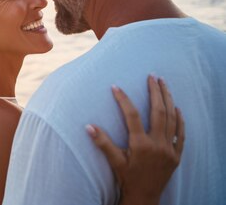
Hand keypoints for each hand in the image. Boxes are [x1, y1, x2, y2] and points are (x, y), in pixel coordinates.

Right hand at [87, 76, 184, 204]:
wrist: (145, 197)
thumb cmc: (127, 178)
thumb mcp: (114, 161)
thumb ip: (102, 143)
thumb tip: (88, 126)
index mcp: (141, 145)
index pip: (132, 116)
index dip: (123, 100)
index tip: (116, 86)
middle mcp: (157, 145)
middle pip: (159, 112)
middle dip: (155, 92)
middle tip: (152, 76)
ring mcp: (169, 149)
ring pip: (172, 119)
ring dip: (168, 100)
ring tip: (164, 84)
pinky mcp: (176, 155)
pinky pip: (181, 134)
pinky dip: (180, 119)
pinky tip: (177, 107)